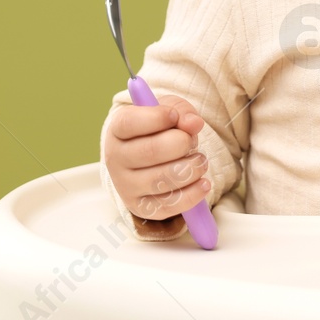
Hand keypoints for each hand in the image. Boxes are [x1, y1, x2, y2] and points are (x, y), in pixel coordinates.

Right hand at [102, 93, 211, 220]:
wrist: (147, 159)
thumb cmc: (159, 129)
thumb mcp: (169, 112)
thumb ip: (182, 112)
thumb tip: (194, 124)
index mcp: (117, 130)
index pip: (129, 123)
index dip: (156, 117)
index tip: (174, 116)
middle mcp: (115, 160)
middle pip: (150, 152)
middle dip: (181, 143)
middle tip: (191, 141)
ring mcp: (126, 186)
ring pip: (161, 181)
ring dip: (190, 169)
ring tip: (200, 160)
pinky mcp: (141, 208)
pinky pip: (168, 206)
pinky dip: (192, 194)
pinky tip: (203, 183)